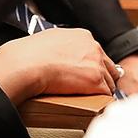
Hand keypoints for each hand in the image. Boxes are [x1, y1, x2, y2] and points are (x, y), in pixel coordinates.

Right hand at [0, 27, 120, 103]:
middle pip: (108, 66)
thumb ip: (65, 44)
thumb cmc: (31, 53)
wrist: (28, 64)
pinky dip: (100, 99)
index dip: (93, 64)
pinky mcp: (96, 81)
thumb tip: (63, 51)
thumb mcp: (51, 38)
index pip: (98, 52)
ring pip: (110, 81)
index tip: (87, 71)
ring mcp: (96, 64)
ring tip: (88, 95)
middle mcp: (93, 48)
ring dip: (101, 89)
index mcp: (83, 36)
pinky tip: (91, 101)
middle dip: (102, 76)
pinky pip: (106, 94)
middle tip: (90, 85)